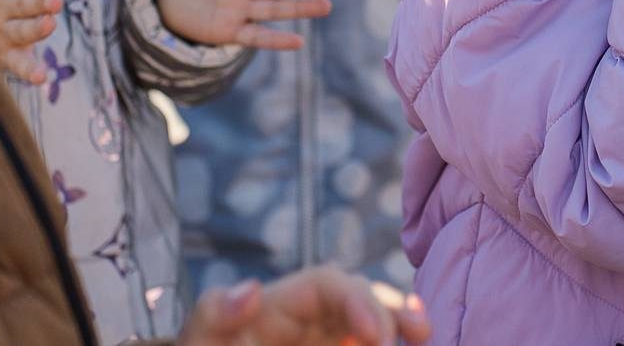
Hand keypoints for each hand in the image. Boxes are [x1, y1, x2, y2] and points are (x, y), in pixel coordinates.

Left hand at [176, 268, 430, 345]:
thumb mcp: (198, 339)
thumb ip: (214, 315)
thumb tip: (251, 288)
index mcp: (281, 304)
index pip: (331, 284)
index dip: (361, 300)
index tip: (379, 336)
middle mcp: (310, 318)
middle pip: (363, 299)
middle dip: (394, 311)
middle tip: (419, 335)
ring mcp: (325, 341)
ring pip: (373, 323)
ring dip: (402, 324)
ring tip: (425, 335)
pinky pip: (363, 343)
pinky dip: (388, 340)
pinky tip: (410, 345)